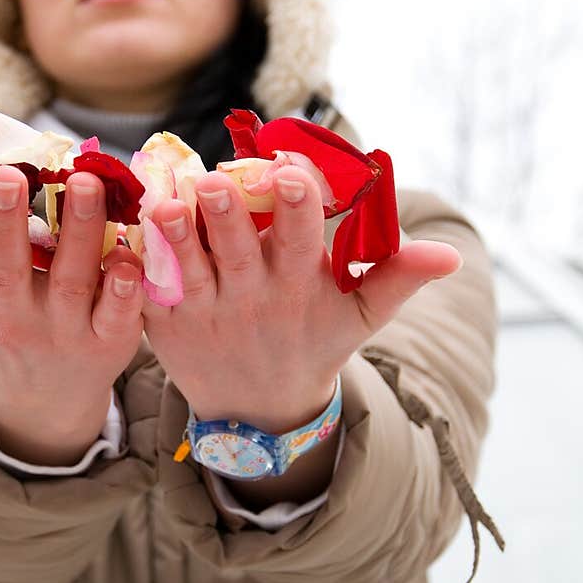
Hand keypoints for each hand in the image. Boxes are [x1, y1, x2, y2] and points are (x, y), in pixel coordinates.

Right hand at [0, 166, 144, 464]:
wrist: (44, 393)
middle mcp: (8, 315)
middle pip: (1, 269)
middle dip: (1, 223)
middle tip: (5, 174)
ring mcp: (61, 331)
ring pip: (71, 280)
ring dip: (80, 232)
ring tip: (85, 181)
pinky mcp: (109, 341)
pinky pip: (119, 313)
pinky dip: (126, 288)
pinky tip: (131, 251)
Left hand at [141, 164, 462, 433]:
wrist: (257, 409)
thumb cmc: (312, 343)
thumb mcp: (358, 318)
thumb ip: (397, 279)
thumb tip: (451, 255)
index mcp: (298, 285)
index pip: (302, 237)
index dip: (297, 204)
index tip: (291, 173)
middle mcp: (250, 296)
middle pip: (237, 248)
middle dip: (228, 214)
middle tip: (217, 181)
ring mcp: (204, 310)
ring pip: (187, 265)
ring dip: (176, 234)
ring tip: (168, 204)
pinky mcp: (165, 320)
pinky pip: (148, 286)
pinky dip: (138, 259)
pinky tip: (131, 227)